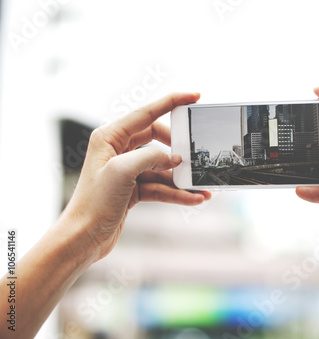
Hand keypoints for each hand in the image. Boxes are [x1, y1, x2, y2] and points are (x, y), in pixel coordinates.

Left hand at [63, 92, 210, 261]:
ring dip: (181, 178)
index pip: (147, 113)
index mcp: (110, 136)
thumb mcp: (123, 172)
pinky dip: (176, 192)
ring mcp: (127, 170)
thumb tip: (175, 158)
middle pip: (157, 139)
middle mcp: (118, 149)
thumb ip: (152, 157)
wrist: (84, 237)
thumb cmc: (95, 202)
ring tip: (202, 186)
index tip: (195, 96)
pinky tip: (194, 199)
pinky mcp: (134, 188)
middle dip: (177, 148)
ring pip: (162, 167)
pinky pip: (160, 185)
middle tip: (194, 154)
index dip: (172, 102)